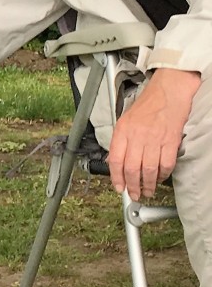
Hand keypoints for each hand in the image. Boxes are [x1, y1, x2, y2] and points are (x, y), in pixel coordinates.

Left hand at [107, 68, 200, 199]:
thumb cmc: (147, 105)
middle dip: (132, 186)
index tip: (119, 187)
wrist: (168, 92)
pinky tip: (159, 178)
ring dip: (147, 184)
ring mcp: (154, 139)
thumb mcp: (125, 120)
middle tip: (134, 194)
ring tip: (146, 191)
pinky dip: (162, 175)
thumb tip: (115, 162)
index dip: (116, 177)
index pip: (115, 159)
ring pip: (148, 170)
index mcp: (122, 130)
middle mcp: (137, 135)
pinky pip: (165, 164)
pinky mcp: (170, 141)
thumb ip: (120, 140)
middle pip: (131, 168)